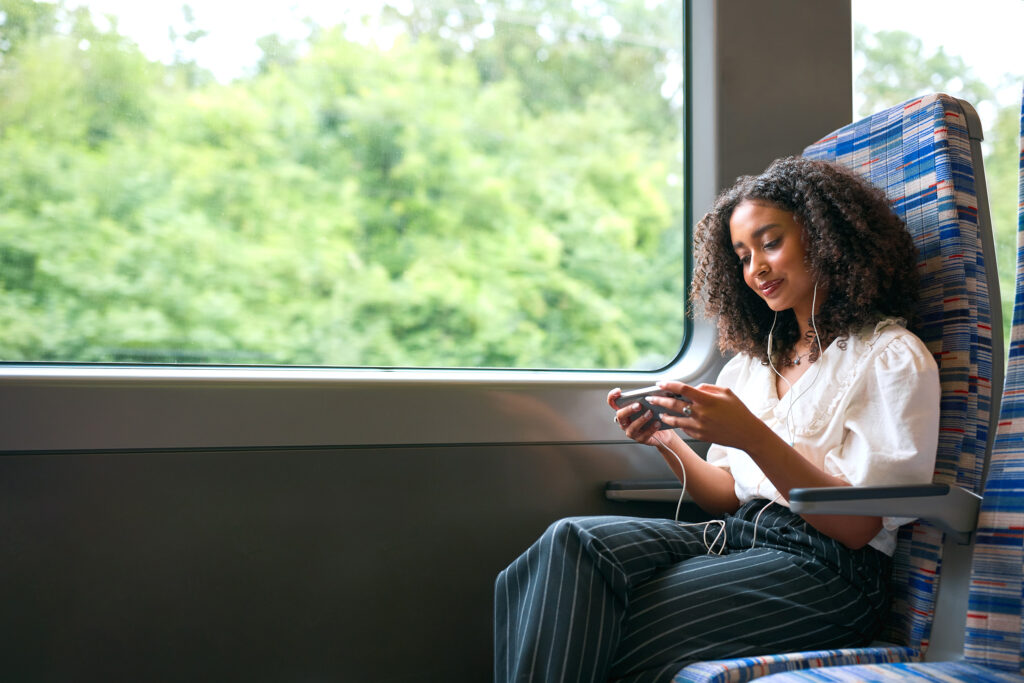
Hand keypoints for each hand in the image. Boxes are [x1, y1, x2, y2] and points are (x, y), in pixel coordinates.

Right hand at [606, 388, 676, 445]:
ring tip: (650, 413)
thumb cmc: (654, 416)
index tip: (618, 391)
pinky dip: (651, 429)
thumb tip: (649, 394)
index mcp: (624, 411)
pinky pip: (644, 435)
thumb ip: (646, 400)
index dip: (612, 397)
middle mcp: (625, 422)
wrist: (664, 431)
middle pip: (620, 415)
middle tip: (638, 405)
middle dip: (628, 409)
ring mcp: (631, 431)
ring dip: (641, 420)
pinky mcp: (641, 439)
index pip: (613, 403)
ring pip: (632, 427)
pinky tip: (657, 423)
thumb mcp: (649, 406)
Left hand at [648, 381, 762, 450]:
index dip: (669, 385)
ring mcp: (699, 426)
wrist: (747, 434)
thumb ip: (708, 388)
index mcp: (707, 400)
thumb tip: (694, 388)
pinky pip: (684, 429)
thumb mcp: (726, 392)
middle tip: (651, 398)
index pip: (683, 389)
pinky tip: (674, 421)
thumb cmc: (739, 411)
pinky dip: (678, 424)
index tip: (660, 383)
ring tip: (659, 412)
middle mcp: (701, 413)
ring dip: (665, 415)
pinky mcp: (700, 436)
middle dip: (659, 400)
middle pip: (674, 404)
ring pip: (675, 420)